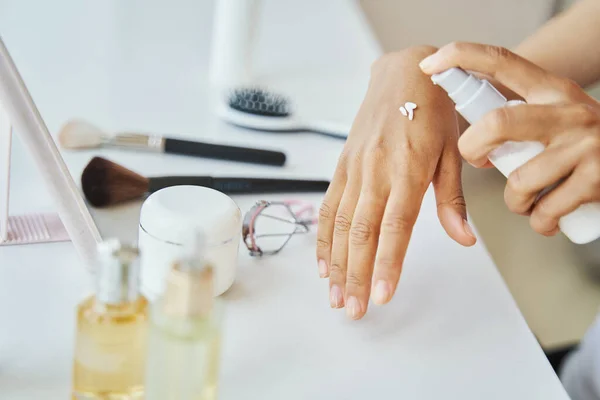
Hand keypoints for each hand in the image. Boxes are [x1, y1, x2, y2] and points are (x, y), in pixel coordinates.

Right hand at [316, 46, 476, 319]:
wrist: (403, 74)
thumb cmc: (432, 110)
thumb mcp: (452, 152)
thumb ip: (451, 199)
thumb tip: (462, 239)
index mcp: (407, 170)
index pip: (395, 226)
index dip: (387, 263)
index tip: (381, 295)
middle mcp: (375, 172)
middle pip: (361, 233)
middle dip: (356, 275)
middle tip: (353, 309)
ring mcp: (354, 169)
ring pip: (339, 224)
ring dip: (336, 264)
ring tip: (334, 296)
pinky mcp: (342, 167)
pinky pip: (328, 207)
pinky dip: (323, 237)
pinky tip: (323, 263)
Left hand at [420, 42, 599, 235]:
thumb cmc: (587, 141)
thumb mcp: (560, 113)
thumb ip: (521, 116)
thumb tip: (471, 137)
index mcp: (552, 90)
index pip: (502, 62)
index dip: (461, 57)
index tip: (430, 64)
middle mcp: (569, 112)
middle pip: (497, 123)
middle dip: (472, 148)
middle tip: (476, 159)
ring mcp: (584, 145)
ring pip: (517, 182)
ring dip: (515, 201)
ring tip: (529, 199)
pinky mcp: (596, 180)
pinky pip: (544, 212)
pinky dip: (540, 222)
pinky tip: (549, 216)